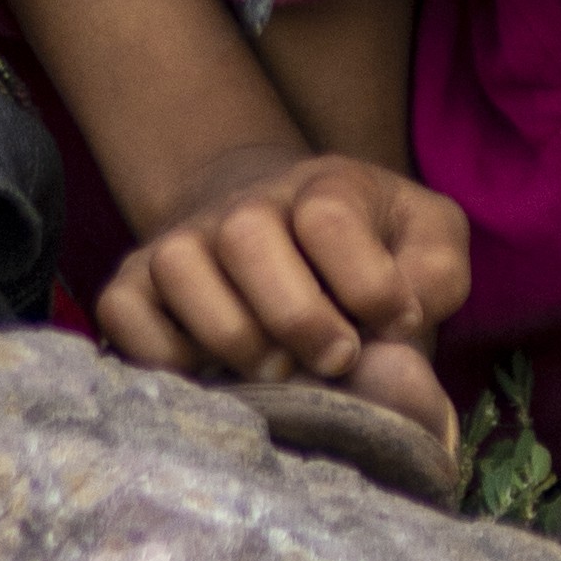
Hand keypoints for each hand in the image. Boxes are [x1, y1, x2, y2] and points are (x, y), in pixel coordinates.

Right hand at [94, 137, 467, 447]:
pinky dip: (161, 352)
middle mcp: (244, 205)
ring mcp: (182, 241)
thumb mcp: (423, 239)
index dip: (369, 284)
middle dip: (298, 315)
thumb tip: (402, 325)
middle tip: (334, 359)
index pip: (329, 216)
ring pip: (177, 268)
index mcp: (325, 187)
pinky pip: (124, 311)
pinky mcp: (136, 283)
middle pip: (247, 237)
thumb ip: (436, 272)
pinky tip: (210, 373)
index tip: (396, 325)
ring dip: (232, 335)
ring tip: (275, 370)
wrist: (273, 220)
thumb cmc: (363, 250)